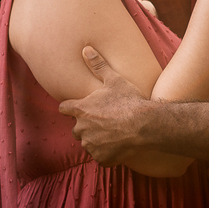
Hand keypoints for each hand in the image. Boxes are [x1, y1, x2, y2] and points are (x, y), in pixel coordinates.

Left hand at [59, 46, 150, 166]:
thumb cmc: (129, 100)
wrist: (144, 125)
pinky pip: (100, 156)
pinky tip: (118, 144)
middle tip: (102, 120)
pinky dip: (106, 153)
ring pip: (88, 143)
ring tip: (112, 132)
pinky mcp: (101, 158)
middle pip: (76, 128)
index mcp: (80, 109)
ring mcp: (90, 145)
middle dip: (85, 125)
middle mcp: (81, 128)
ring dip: (95, 139)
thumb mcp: (114, 80)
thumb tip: (86, 49)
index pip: (63, 108)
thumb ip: (98, 65)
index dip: (70, 107)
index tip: (79, 107)